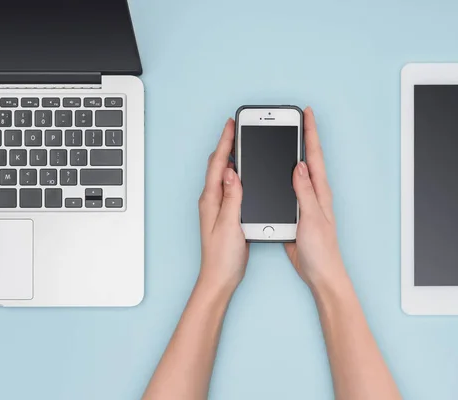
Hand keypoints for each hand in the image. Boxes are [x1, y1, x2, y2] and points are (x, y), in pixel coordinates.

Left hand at [198, 119, 248, 290]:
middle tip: (238, 128)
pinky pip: (231, 187)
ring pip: (224, 175)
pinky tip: (246, 173)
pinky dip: (238, 174)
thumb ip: (232, 198)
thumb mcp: (228, 225)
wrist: (220, 278)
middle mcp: (212, 200)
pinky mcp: (226, 213)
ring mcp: (218, 206)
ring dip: (232, 157)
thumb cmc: (222, 256)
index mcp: (211, 200)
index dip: (225, 143)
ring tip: (242, 143)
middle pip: (219, 165)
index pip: (218, 164)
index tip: (232, 125)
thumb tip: (232, 172)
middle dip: (227, 145)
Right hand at [285, 107, 345, 287]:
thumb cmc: (321, 250)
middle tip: (293, 119)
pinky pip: (286, 189)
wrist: (320, 273)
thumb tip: (298, 166)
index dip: (310, 133)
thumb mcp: (311, 218)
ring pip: (294, 173)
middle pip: (305, 158)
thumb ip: (304, 192)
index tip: (306, 113)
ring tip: (281, 137)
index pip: (314, 156)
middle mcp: (314, 193)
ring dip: (288, 154)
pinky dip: (280, 177)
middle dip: (300, 137)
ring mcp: (304, 202)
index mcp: (320, 191)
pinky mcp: (295, 213)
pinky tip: (273, 172)